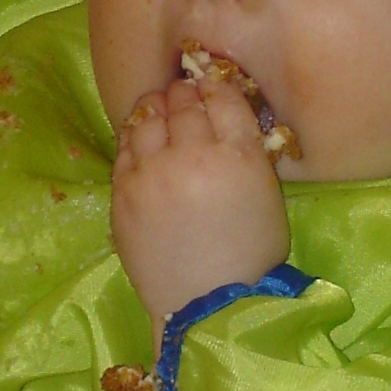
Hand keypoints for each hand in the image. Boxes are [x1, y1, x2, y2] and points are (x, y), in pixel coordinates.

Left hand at [110, 74, 289, 328]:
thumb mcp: (265, 193)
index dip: (215, 87)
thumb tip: (220, 112)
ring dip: (156, 107)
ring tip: (160, 110)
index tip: (211, 91)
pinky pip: (125, 145)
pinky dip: (135, 134)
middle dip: (185, 94)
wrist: (207, 303)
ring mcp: (153, 172)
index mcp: (238, 156)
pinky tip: (142, 138)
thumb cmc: (249, 254)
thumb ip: (244, 149)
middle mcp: (193, 155)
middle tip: (184, 98)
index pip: (223, 96)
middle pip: (184, 101)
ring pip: (149, 116)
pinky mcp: (124, 191)